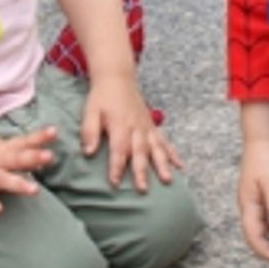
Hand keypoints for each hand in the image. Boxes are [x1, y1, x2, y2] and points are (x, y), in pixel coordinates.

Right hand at [0, 125, 53, 213]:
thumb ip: (19, 150)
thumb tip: (42, 153)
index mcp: (4, 149)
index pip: (24, 142)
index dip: (40, 137)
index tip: (54, 132)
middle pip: (17, 158)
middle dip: (33, 157)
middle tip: (50, 157)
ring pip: (4, 180)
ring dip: (19, 184)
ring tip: (35, 190)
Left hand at [81, 73, 182, 191]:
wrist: (117, 78)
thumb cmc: (102, 97)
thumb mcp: (90, 111)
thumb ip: (89, 131)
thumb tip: (88, 152)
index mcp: (119, 124)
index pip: (118, 149)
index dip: (117, 166)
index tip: (115, 182)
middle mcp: (136, 127)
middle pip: (140, 151)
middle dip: (141, 171)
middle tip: (142, 189)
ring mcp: (146, 127)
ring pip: (156, 148)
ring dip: (162, 164)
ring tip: (167, 180)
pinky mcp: (152, 126)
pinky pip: (165, 141)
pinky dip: (173, 153)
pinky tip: (180, 166)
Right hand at [239, 132, 268, 265]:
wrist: (263, 138)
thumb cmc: (268, 158)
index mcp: (249, 206)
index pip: (254, 238)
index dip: (268, 253)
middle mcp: (249, 207)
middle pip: (255, 237)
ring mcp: (254, 202)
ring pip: (260, 230)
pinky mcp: (261, 196)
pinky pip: (266, 220)